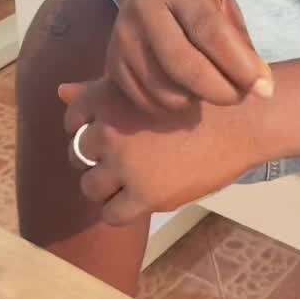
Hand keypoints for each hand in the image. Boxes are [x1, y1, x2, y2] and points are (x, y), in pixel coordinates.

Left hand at [60, 77, 267, 225]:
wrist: (240, 120)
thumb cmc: (195, 96)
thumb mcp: (145, 84)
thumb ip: (99, 90)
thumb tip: (60, 92)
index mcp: (107, 97)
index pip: (72, 119)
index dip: (87, 129)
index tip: (111, 132)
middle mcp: (109, 129)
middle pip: (79, 154)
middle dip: (98, 158)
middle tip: (126, 158)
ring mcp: (125, 165)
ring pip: (90, 187)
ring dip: (106, 186)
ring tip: (132, 180)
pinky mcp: (144, 195)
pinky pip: (111, 214)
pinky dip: (119, 210)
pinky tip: (139, 198)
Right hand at [105, 0, 272, 114]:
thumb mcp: (223, 0)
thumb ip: (240, 42)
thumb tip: (261, 89)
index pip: (210, 32)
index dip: (239, 66)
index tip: (263, 88)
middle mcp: (144, 8)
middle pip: (183, 66)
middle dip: (220, 91)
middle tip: (241, 96)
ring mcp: (123, 36)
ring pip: (164, 90)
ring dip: (197, 100)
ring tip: (212, 86)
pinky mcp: (112, 61)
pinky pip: (146, 101)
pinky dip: (172, 106)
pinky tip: (186, 90)